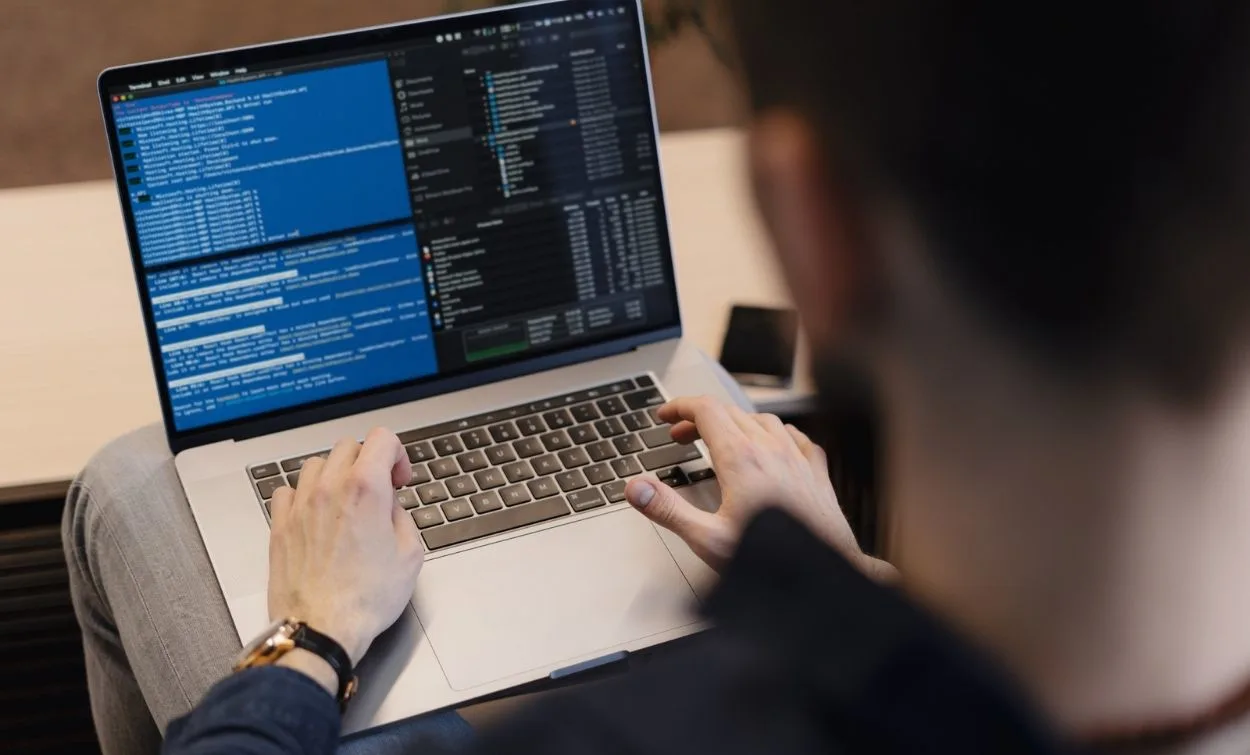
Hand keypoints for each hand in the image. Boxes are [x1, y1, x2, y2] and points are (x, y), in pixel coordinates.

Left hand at [268, 428, 422, 665]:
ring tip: (346, 502)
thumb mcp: (410, 555)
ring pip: (317, 464)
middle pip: (348, 447)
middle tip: (378, 490)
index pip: (382, 438)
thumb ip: (403, 518)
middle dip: (368, 463)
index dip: (398, 455)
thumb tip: (390, 508)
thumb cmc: (365, 599)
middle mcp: (329, 489)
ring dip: (335, 475)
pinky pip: (287, 491)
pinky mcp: (280, 526)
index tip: (399, 479)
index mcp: (366, 489)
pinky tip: (315, 514)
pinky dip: (303, 495)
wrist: (323, 628)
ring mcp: (300, 506)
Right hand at [626, 396, 891, 578]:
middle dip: (699, 418)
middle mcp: (771, 450)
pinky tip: (772, 444)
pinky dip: (774, 433)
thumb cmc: (773, 562)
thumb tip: (637, 488)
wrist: (825, 574)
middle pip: (729, 413)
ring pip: (761, 420)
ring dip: (734, 422)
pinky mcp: (816, 472)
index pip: (705, 411)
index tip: (665, 415)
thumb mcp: (708, 539)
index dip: (680, 407)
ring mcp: (797, 458)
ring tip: (719, 439)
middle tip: (680, 436)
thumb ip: (668, 510)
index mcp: (741, 459)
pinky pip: (795, 436)